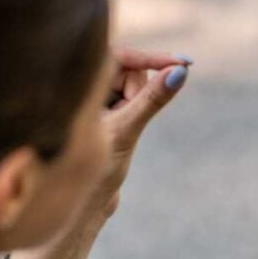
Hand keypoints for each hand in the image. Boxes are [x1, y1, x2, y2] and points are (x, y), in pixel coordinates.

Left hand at [89, 48, 191, 221]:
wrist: (80, 202)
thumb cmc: (94, 169)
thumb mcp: (127, 129)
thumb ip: (152, 99)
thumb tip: (180, 73)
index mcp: (75, 83)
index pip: (121, 55)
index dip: (152, 59)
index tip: (182, 64)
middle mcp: (79, 85)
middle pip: (127, 70)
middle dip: (138, 92)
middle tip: (127, 119)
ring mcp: (88, 96)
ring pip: (131, 85)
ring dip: (135, 106)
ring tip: (118, 131)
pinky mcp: (99, 107)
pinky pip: (130, 98)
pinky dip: (133, 111)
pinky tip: (117, 134)